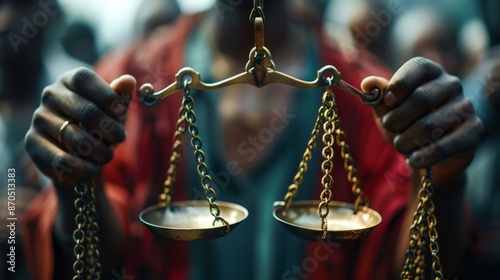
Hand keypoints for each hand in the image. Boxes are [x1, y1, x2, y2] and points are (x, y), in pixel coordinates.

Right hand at [25, 67, 135, 186]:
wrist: (78, 153)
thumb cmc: (100, 125)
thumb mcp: (114, 110)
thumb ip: (121, 96)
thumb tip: (128, 81)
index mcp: (70, 79)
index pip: (86, 80)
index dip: (108, 98)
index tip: (121, 113)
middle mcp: (50, 95)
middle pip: (87, 111)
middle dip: (111, 130)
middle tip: (120, 139)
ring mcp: (39, 118)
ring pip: (77, 139)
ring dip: (100, 152)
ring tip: (106, 155)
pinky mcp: (32, 143)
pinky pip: (62, 160)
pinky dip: (83, 168)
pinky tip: (91, 168)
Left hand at [361, 57, 483, 185]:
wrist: (423, 156)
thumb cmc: (403, 126)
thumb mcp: (387, 111)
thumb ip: (379, 97)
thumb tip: (367, 83)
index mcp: (430, 72)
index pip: (417, 67)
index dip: (399, 84)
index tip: (387, 102)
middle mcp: (451, 84)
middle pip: (421, 98)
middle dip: (397, 119)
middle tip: (390, 128)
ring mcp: (466, 107)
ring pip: (430, 124)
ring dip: (407, 140)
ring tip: (400, 146)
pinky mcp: (474, 131)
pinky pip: (447, 145)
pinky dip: (425, 155)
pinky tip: (413, 160)